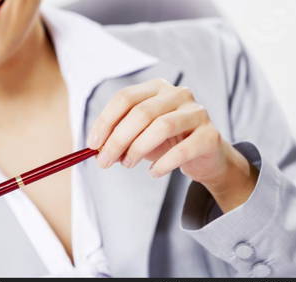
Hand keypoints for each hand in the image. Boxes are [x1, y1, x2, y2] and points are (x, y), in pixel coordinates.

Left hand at [87, 79, 258, 212]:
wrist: (205, 157)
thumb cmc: (168, 143)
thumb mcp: (139, 137)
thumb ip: (119, 138)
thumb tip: (97, 148)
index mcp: (157, 88)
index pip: (125, 98)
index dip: (105, 121)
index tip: (92, 144)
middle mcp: (178, 93)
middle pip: (141, 113)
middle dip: (117, 140)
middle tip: (105, 162)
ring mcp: (197, 112)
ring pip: (161, 127)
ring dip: (137, 149)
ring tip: (128, 164)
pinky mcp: (210, 135)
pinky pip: (182, 150)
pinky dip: (162, 163)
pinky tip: (154, 172)